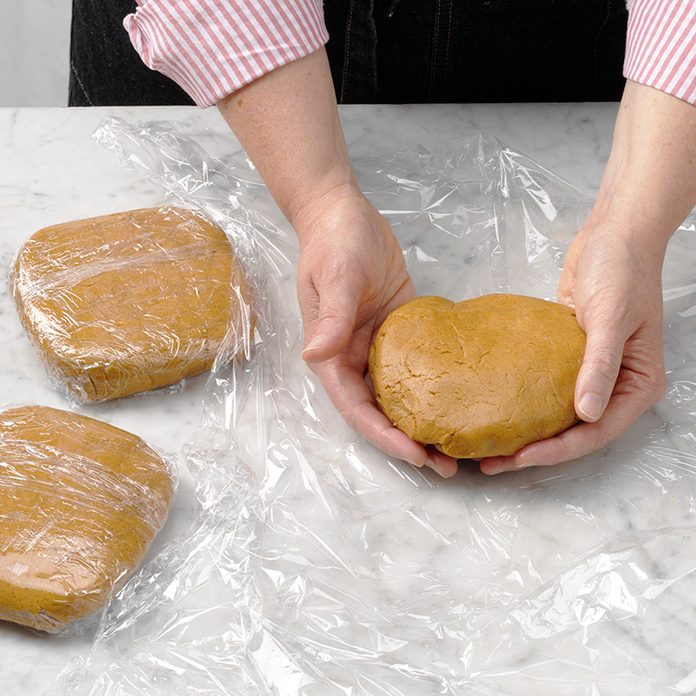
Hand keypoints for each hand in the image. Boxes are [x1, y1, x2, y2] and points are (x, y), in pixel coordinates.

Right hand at [294, 184, 458, 477]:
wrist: (344, 213)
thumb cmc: (333, 243)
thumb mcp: (335, 277)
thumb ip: (331, 317)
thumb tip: (316, 357)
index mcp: (333, 356)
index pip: (357, 409)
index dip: (384, 436)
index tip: (417, 456)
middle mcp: (355, 360)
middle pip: (381, 412)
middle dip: (410, 442)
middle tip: (450, 465)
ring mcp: (380, 347)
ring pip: (402, 397)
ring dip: (427, 422)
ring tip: (462, 446)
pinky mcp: (403, 331)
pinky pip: (419, 367)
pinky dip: (438, 388)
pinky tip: (463, 400)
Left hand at [480, 221, 667, 474]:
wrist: (613, 234)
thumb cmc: (622, 271)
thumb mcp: (611, 319)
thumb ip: (600, 366)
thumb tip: (587, 414)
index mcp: (638, 385)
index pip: (596, 432)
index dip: (557, 450)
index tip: (520, 458)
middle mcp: (617, 386)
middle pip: (575, 431)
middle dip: (537, 450)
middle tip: (493, 463)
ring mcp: (592, 372)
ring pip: (559, 414)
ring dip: (528, 431)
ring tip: (491, 446)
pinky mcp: (569, 357)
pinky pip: (548, 389)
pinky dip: (527, 402)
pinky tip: (499, 408)